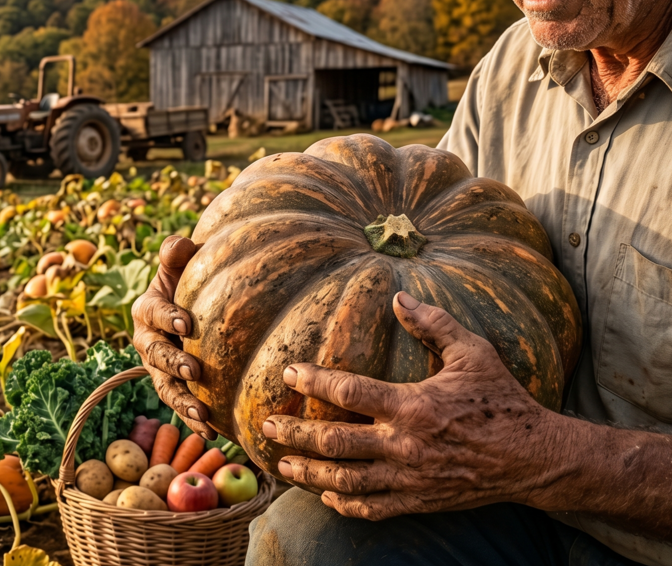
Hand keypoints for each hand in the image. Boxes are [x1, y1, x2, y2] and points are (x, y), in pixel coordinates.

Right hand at [132, 235, 215, 438]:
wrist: (195, 304)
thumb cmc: (190, 278)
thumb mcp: (182, 263)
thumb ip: (176, 252)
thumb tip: (180, 245)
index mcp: (146, 310)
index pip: (153, 313)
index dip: (167, 318)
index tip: (187, 324)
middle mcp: (146, 342)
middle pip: (154, 355)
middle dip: (172, 363)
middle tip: (194, 369)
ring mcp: (159, 369)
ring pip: (165, 387)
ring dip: (182, 401)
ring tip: (202, 413)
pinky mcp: (175, 387)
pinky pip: (180, 405)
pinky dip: (193, 420)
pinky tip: (213, 432)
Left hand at [263, 292, 558, 519]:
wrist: (536, 457)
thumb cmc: (503, 400)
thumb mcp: (473, 353)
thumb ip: (434, 323)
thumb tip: (399, 295)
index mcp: (414, 406)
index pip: (350, 392)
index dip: (314, 382)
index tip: (289, 374)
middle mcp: (406, 445)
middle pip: (335, 443)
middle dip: (295, 435)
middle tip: (267, 427)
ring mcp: (411, 478)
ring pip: (346, 481)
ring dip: (309, 473)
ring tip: (283, 464)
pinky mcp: (420, 501)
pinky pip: (373, 507)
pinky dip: (345, 504)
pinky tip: (325, 496)